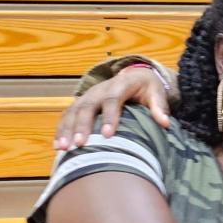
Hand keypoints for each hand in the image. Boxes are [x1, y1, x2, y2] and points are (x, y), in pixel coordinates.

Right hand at [55, 65, 170, 149]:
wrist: (135, 74)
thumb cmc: (147, 87)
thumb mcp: (157, 92)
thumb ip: (160, 107)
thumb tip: (165, 123)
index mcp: (119, 85)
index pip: (112, 100)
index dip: (109, 117)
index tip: (108, 135)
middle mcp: (99, 90)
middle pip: (88, 107)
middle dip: (82, 126)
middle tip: (80, 144)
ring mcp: (88, 96)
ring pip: (73, 111)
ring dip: (66, 129)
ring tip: (64, 148)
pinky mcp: (81, 103)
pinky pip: (67, 116)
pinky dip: (61, 130)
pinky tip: (58, 146)